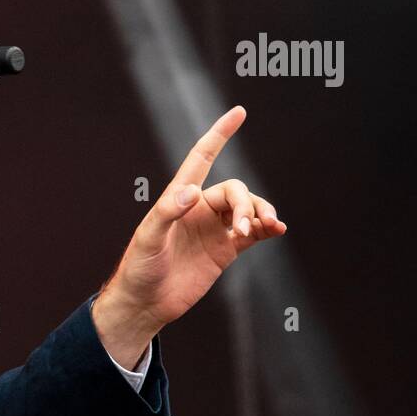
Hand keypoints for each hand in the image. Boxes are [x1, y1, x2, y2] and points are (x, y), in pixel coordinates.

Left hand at [92, 106, 287, 364]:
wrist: (145, 303)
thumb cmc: (138, 267)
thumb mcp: (148, 238)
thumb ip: (168, 212)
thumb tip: (193, 192)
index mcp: (178, 197)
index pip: (203, 157)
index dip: (220, 134)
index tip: (239, 112)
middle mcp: (200, 208)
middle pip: (234, 190)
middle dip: (246, 204)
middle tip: (245, 228)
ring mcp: (214, 229)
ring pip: (248, 208)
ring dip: (261, 214)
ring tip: (264, 229)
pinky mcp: (225, 250)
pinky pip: (255, 232)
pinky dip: (269, 227)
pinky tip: (278, 230)